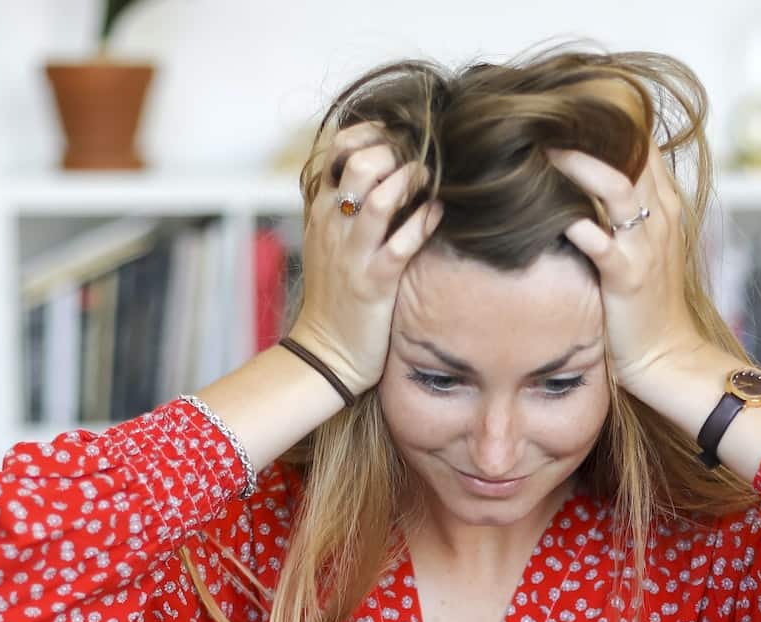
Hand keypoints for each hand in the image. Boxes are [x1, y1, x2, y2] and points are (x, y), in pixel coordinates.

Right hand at [287, 122, 444, 394]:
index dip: (373, 132)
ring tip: (429, 180)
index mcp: (322, 209)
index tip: (401, 136)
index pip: (338, 148)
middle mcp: (333, 224)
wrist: (325, 351)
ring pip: (377, 198)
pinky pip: (401, 244)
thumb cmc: (336, 293)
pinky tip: (438, 214)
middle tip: (420, 160)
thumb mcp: (329, 240)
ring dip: (410, 182)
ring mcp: (352, 253)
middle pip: (359, 163)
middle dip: (396, 153)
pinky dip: (423, 224)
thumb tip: (384, 169)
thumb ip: (347, 203)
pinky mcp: (374, 283)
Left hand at [545, 141, 710, 403]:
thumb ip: (624, 209)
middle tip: (545, 116)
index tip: (569, 110)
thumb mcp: (644, 245)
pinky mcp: (628, 277)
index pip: (643, 144)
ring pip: (619, 188)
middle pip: (632, 154)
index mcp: (664, 204)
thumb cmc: (647, 302)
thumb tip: (584, 180)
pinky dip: (579, 225)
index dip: (610, 122)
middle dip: (591, 132)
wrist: (666, 356)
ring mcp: (646, 246)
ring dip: (581, 167)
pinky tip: (554, 215)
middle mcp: (660, 217)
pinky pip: (603, 243)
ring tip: (544, 151)